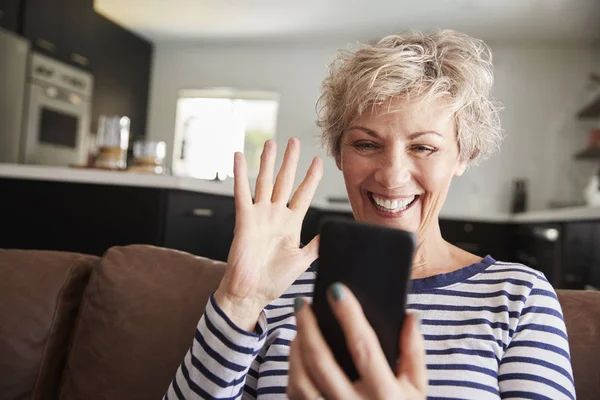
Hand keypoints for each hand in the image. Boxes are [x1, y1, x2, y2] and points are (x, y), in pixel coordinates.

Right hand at [214, 138, 322, 330]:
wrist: (251, 293)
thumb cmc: (273, 280)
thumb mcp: (302, 261)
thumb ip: (317, 245)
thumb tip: (334, 233)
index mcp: (291, 224)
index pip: (304, 194)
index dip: (311, 178)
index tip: (319, 161)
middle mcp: (275, 216)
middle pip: (285, 181)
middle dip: (290, 162)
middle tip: (294, 142)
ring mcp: (260, 216)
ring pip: (265, 182)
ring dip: (268, 162)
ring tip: (271, 144)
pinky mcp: (244, 220)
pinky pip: (242, 193)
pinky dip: (240, 175)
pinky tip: (239, 158)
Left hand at [288, 284, 426, 399]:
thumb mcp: (417, 389)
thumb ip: (414, 352)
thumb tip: (409, 316)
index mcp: (385, 395)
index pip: (364, 348)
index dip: (349, 316)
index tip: (337, 291)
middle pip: (322, 362)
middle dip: (308, 327)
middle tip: (302, 303)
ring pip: (301, 381)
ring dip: (295, 349)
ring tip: (299, 328)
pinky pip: (296, 395)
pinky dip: (293, 370)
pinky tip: (298, 354)